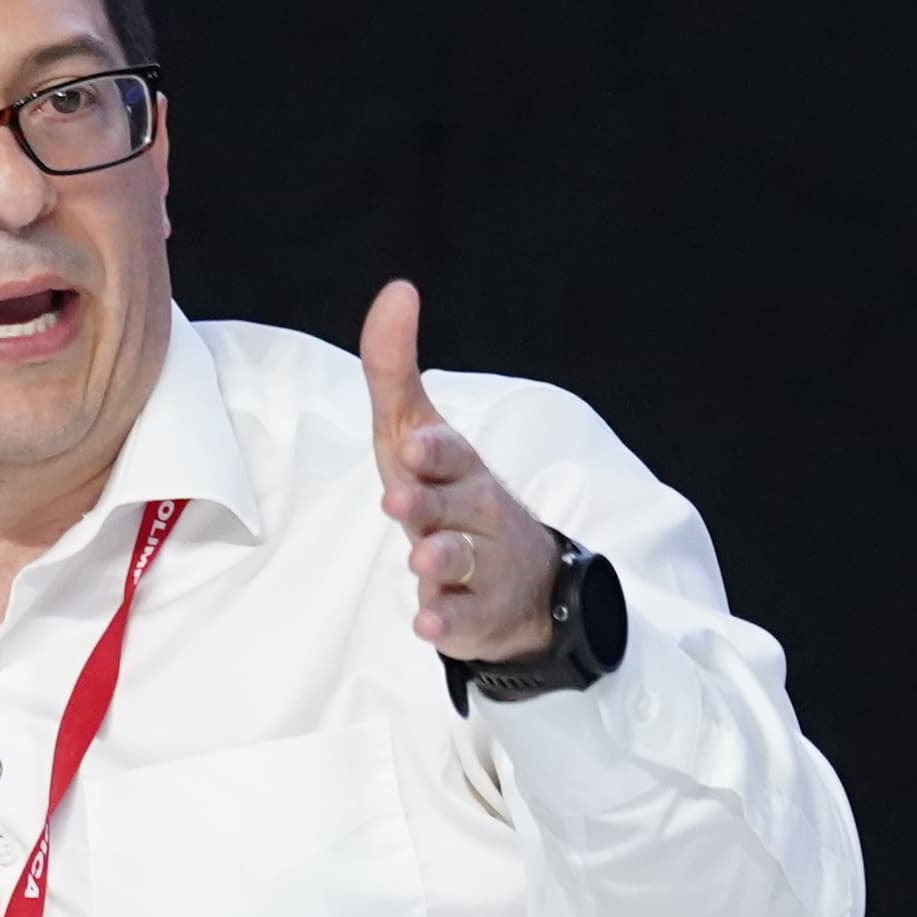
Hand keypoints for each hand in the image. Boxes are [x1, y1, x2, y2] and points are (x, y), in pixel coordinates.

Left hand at [361, 278, 555, 663]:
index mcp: (459, 468)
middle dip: (433, 501)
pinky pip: (462, 620)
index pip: (451, 452)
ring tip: (420, 560)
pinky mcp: (473, 614)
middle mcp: (475, 513)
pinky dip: (447, 623)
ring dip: (441, 559)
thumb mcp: (416, 431)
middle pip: (458, 506)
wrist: (520, 580)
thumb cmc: (450, 490)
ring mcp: (479, 565)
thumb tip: (396, 292)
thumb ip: (395, 369)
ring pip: (463, 560)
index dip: (433, 449)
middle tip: (400, 502)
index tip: (412, 444)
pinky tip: (428, 624)